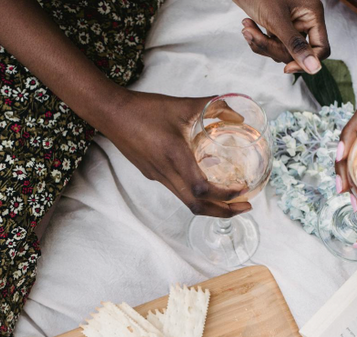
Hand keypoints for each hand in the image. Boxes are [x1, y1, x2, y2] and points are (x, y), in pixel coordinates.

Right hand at [104, 91, 252, 217]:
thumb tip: (238, 114)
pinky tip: (206, 184)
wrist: (111, 114)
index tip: (243, 189)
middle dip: (224, 211)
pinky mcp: (153, 175)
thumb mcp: (183, 104)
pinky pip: (178, 192)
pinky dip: (197, 195)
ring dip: (211, 206)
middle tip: (245, 206)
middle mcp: (166, 173)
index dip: (225, 195)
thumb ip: (214, 106)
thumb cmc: (144, 109)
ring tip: (230, 200)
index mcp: (175, 156)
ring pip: (187, 202)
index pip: (203, 189)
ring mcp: (158, 177)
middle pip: (197, 206)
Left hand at [235, 0, 328, 74]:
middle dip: (271, 47)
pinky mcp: (277, 27)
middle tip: (251, 33)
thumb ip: (295, 44)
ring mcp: (291, 24)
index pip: (321, 48)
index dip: (306, 61)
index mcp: (312, 14)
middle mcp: (304, 20)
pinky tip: (247, 26)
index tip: (287, 69)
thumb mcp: (276, 19)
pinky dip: (257, 40)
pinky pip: (272, 45)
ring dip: (261, 43)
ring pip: (281, 51)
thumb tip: (314, 69)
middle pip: (296, 53)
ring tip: (246, 27)